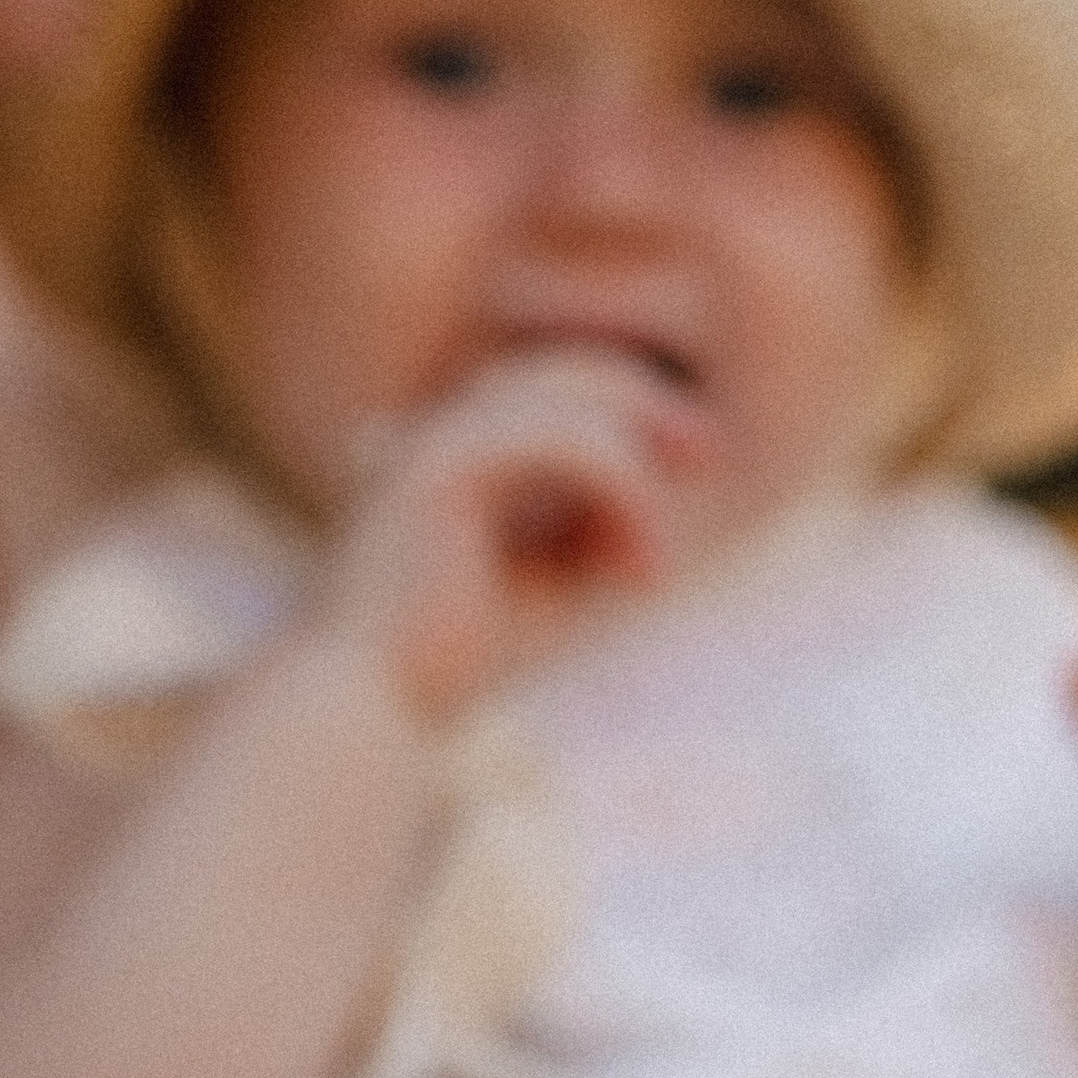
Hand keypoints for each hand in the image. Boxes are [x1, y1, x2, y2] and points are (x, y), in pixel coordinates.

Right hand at [317, 345, 715, 721]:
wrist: (371, 707)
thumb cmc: (455, 659)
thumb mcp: (553, 582)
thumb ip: (598, 521)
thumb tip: (668, 475)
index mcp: (450, 449)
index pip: (554, 385)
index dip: (634, 404)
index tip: (697, 460)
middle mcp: (435, 428)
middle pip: (568, 370)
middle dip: (650, 406)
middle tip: (706, 457)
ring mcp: (431, 438)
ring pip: (571, 401)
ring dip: (638, 475)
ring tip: (655, 563)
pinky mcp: (436, 466)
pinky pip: (561, 443)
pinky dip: (622, 496)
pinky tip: (641, 570)